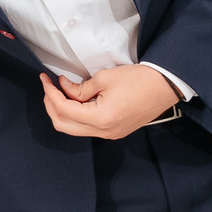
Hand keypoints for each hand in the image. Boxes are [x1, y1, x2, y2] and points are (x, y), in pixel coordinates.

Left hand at [40, 65, 180, 141]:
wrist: (165, 86)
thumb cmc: (138, 80)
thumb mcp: (104, 78)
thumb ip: (79, 87)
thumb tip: (64, 88)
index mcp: (100, 119)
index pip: (64, 110)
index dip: (51, 94)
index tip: (46, 79)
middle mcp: (103, 131)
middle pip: (64, 125)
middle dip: (51, 105)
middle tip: (48, 87)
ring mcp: (110, 134)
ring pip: (74, 128)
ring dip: (62, 111)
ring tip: (59, 91)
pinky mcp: (115, 131)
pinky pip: (87, 127)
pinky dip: (76, 115)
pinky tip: (75, 99)